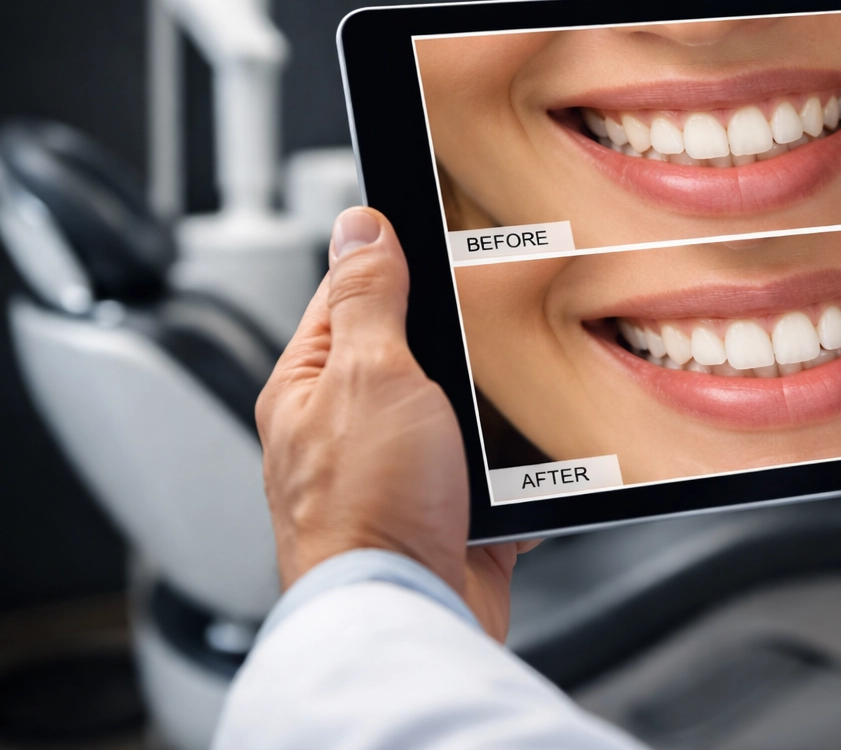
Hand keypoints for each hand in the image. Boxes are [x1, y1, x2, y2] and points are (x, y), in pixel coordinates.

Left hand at [255, 206, 534, 639]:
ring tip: (512, 407)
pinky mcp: (450, 518)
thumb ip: (368, 298)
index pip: (351, 294)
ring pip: (465, 414)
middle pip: (418, 353)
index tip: (441, 237)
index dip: (397, 262)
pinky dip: (519, 474)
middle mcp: (351, 429)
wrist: (409, 613)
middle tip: (495, 327)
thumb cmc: (368, 507)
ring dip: (497, 415)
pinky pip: (497, 477)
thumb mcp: (370, 372)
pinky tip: (528, 466)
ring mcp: (403, 474)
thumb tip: (359, 227)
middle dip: (464, 344)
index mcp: (313, 386)